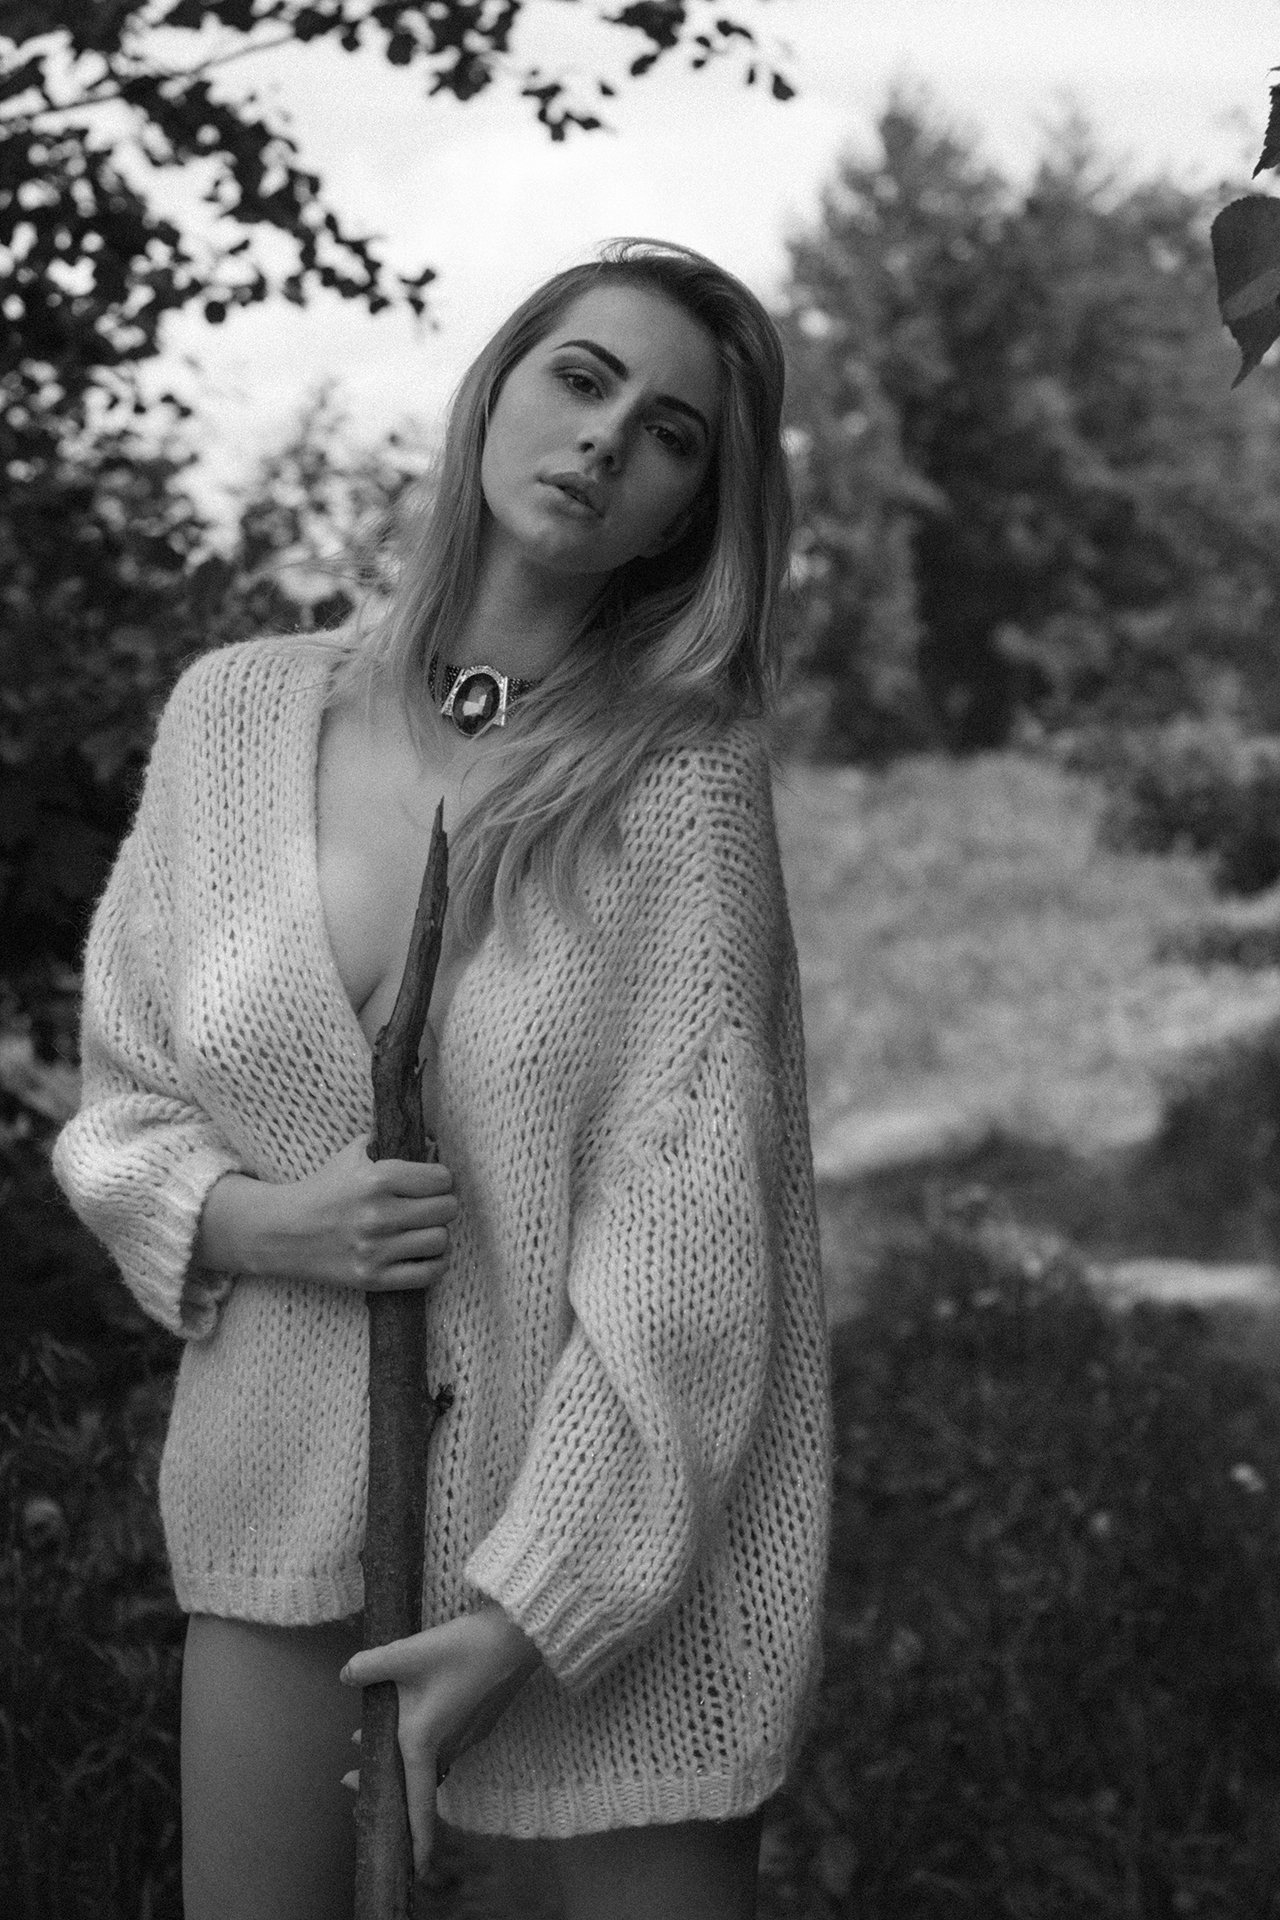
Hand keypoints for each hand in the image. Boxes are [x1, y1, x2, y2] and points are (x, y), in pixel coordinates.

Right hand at [195, 1134, 457, 1290]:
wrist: (283, 1232)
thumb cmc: (324, 1189)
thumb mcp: (352, 1155)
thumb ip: (389, 1141)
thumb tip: (433, 1142)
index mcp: (377, 1179)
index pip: (442, 1179)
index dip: (441, 1180)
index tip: (432, 1184)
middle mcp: (378, 1214)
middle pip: (447, 1209)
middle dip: (443, 1205)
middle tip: (430, 1207)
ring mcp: (375, 1249)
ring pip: (441, 1240)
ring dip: (436, 1234)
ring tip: (423, 1230)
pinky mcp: (372, 1278)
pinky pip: (429, 1273)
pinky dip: (434, 1264)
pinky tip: (423, 1254)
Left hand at [339, 1604, 541, 1875]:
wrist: (517, 1637)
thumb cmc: (462, 1649)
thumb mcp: (409, 1653)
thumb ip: (370, 1665)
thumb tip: (346, 1674)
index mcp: (424, 1740)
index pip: (418, 1804)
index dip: (417, 1839)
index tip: (415, 1870)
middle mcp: (447, 1747)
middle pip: (416, 1782)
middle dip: (383, 1785)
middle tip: (350, 1778)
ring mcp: (467, 1736)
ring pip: (428, 1761)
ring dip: (399, 1759)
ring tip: (365, 1738)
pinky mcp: (479, 1721)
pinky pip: (443, 1746)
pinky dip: (418, 1743)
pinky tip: (408, 1715)